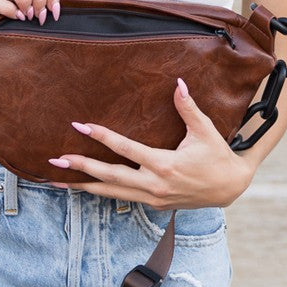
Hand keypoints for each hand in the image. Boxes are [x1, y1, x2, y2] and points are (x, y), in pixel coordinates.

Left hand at [47, 78, 254, 208]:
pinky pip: (120, 197)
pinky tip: (83, 187)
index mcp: (165, 165)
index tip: (81, 127)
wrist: (230, 187)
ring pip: (111, 193)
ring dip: (84, 185)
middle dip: (82, 168)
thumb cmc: (217, 156)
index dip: (103, 137)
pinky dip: (100, 192)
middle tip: (56, 161)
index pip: (126, 149)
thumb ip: (188, 108)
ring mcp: (152, 197)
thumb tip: (178, 83)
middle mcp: (154, 184)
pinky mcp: (152, 203)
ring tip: (57, 180)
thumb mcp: (205, 131)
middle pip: (110, 177)